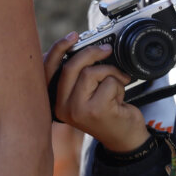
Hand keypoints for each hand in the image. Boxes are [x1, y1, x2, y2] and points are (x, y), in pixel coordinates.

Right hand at [44, 32, 146, 153]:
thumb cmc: (106, 113)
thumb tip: (78, 48)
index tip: (73, 36)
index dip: (58, 49)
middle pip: (71, 67)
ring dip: (110, 74)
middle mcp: (63, 107)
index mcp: (56, 101)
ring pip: (92, 72)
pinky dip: (120, 84)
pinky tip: (120, 99)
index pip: (49, 70)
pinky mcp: (97, 110)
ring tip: (116, 84)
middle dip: (91, 53)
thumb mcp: (85, 96)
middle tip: (107, 50)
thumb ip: (77, 77)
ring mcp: (78, 110)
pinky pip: (109, 82)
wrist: (125, 139)